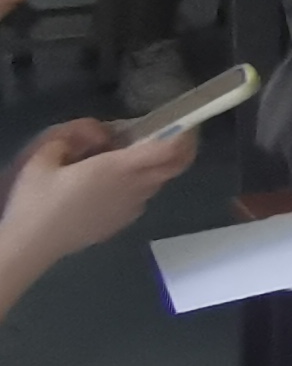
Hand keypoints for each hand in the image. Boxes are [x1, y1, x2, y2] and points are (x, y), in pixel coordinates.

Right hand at [0, 119, 200, 262]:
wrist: (31, 245)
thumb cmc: (37, 199)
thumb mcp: (45, 156)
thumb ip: (75, 134)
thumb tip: (100, 131)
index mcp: (120, 169)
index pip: (170, 150)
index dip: (185, 133)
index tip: (186, 120)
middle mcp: (135, 187)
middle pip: (176, 165)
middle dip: (180, 146)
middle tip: (163, 132)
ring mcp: (132, 208)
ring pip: (158, 180)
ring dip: (154, 165)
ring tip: (124, 156)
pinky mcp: (123, 222)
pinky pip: (141, 195)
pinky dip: (137, 182)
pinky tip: (108, 183)